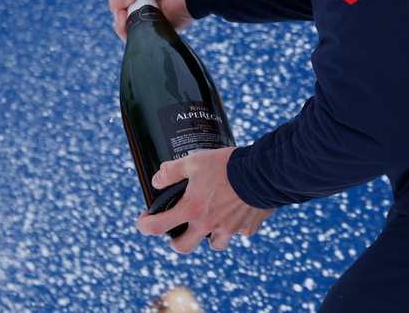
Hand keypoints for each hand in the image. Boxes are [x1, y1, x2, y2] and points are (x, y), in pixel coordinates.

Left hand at [136, 147, 275, 253]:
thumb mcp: (194, 160)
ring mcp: (229, 229)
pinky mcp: (248, 228)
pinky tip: (237, 210)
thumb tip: (157, 180)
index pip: (157, 227)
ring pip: (214, 244)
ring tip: (211, 221)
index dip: (144, 225)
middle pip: (183, 248)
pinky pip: (239, 232)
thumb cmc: (228, 166)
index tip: (144, 220)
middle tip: (177, 231)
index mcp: (192, 210)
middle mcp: (208, 225)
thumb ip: (172, 171)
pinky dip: (236, 225)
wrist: (265, 172)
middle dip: (176, 242)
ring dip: (209, 236)